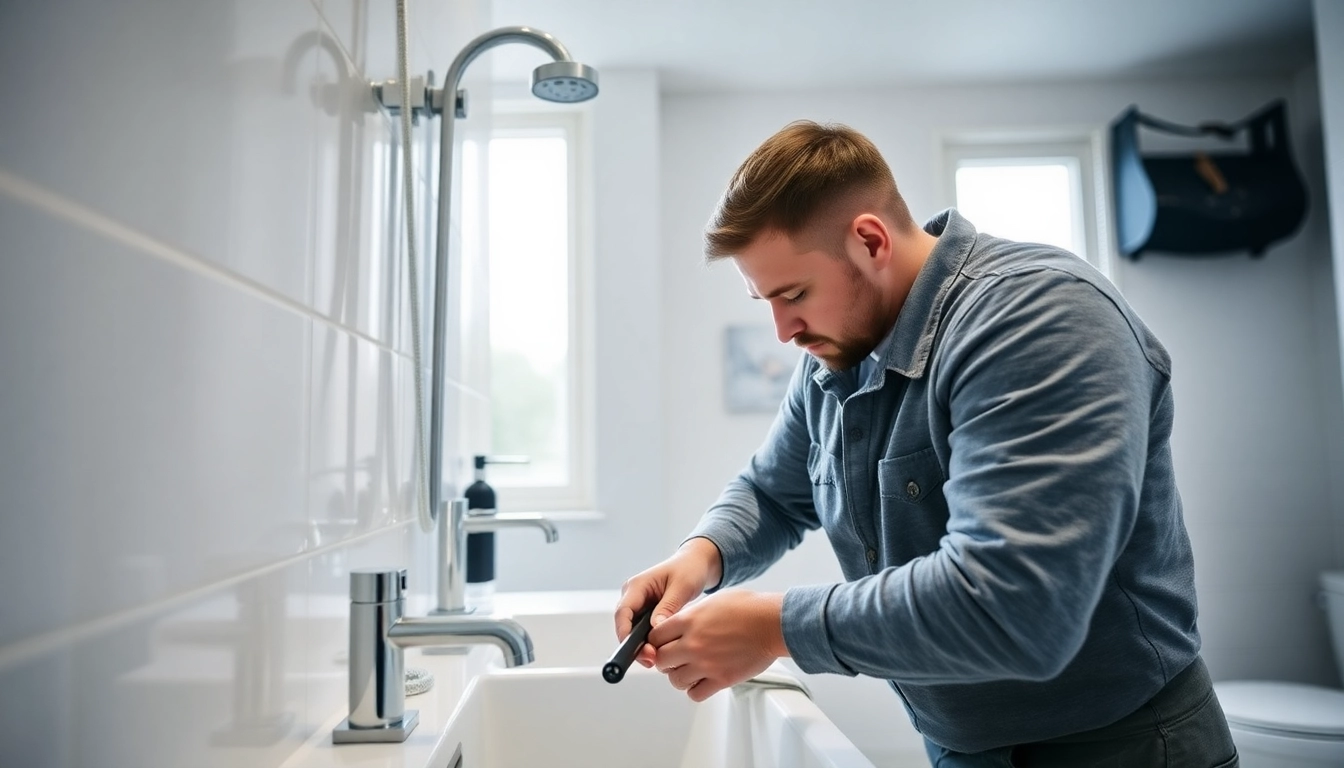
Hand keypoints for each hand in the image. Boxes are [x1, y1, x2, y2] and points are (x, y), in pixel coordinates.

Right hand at [615, 537, 722, 668]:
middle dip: (634, 645)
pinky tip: (660, 652)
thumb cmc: (689, 570)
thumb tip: (656, 628)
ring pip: (632, 631)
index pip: (623, 612)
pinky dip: (649, 642)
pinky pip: (642, 631)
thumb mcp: (682, 586)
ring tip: (657, 660)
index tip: (635, 649)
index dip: (625, 633)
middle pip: (625, 625)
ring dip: (642, 646)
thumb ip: (668, 606)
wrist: (695, 564)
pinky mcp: (646, 613)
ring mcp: (638, 605)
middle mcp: (633, 596)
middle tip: (651, 660)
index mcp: (637, 586)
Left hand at [646, 589, 785, 701]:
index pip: (655, 636)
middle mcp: (693, 643)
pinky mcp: (721, 680)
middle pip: (661, 660)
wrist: (773, 623)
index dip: (657, 641)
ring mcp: (706, 664)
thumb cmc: (749, 608)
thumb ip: (691, 616)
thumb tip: (677, 627)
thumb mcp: (712, 601)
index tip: (663, 643)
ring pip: (675, 680)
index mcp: (689, 621)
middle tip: (675, 658)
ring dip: (680, 676)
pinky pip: (695, 694)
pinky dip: (695, 690)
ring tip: (690, 670)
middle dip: (666, 660)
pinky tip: (702, 680)